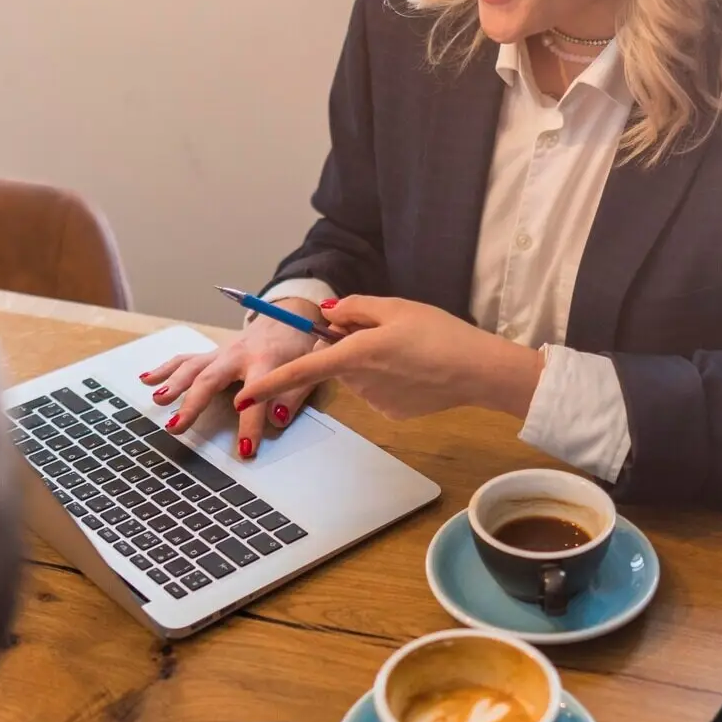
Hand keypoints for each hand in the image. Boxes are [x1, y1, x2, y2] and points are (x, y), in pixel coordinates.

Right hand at [140, 301, 328, 460]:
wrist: (287, 316)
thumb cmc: (296, 345)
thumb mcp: (307, 368)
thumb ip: (292, 396)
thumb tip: (277, 420)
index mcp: (265, 360)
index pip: (256, 396)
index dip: (250, 424)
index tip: (245, 450)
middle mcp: (238, 355)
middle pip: (211, 379)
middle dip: (193, 404)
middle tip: (177, 427)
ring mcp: (221, 353)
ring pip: (192, 367)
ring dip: (172, 385)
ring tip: (157, 401)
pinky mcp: (212, 354)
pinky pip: (186, 360)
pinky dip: (165, 369)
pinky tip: (147, 379)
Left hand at [234, 297, 542, 423]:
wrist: (478, 371)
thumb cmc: (440, 333)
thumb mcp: (396, 308)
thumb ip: (355, 309)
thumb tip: (328, 315)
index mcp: (356, 353)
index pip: (302, 369)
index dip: (269, 382)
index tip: (243, 394)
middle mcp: (360, 382)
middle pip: (335, 360)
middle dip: (345, 345)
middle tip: (382, 328)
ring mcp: (375, 402)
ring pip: (356, 375)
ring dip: (367, 361)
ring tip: (407, 349)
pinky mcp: (391, 413)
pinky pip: (376, 390)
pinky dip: (387, 379)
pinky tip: (414, 371)